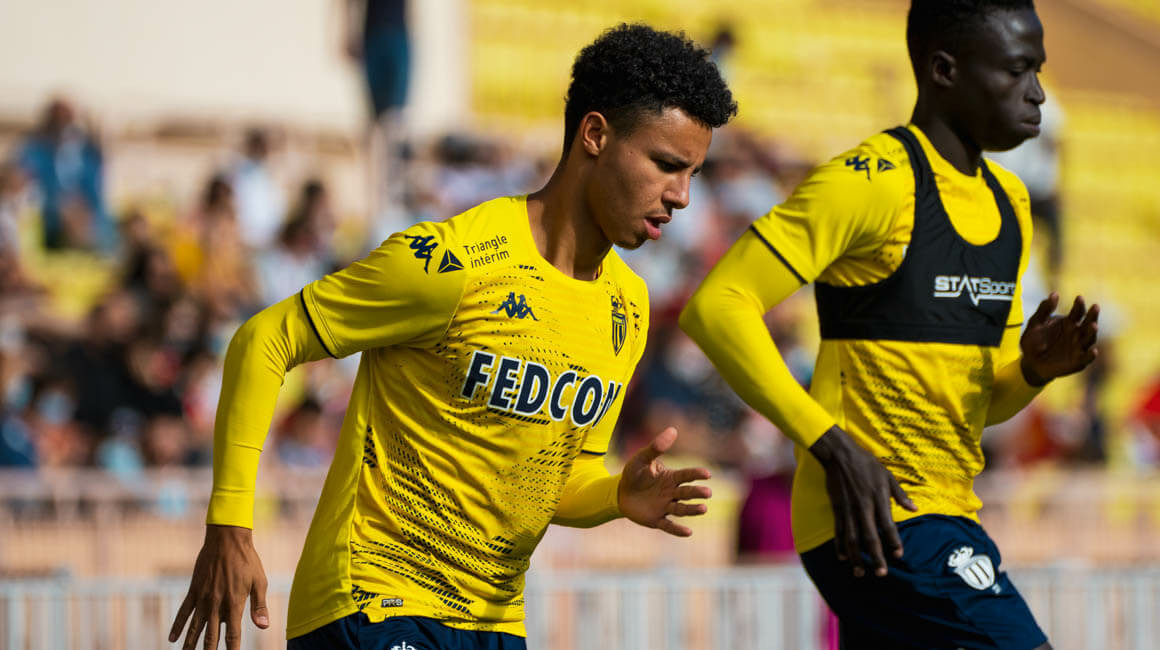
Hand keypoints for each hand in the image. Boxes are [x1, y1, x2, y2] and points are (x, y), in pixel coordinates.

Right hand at [169, 525, 269, 648]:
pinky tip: (172, 638)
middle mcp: (216, 604)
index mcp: (234, 604)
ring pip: (195, 628)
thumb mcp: (259, 581)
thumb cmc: (247, 560)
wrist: (228, 539)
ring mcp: (203, 598)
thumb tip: (264, 627)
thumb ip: (259, 606)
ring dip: (190, 644)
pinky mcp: (194, 590)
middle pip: (211, 636)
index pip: (233, 635)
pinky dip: (177, 626)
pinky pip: (183, 612)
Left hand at [617, 427, 711, 536]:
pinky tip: (688, 532)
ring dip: (693, 509)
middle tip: (708, 493)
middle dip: (697, 493)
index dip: (696, 474)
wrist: (619, 493)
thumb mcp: (641, 459)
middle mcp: (671, 493)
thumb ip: (656, 447)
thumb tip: (673, 430)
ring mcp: (665, 507)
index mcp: (671, 477)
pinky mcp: (656, 520)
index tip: (707, 474)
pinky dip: (678, 530)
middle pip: (687, 493)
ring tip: (703, 509)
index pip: (686, 475)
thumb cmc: (633, 474)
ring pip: (682, 509)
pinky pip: (669, 525)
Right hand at [810, 427, 916, 577]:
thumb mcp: (887, 475)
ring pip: (852, 539)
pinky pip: (839, 531)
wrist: (839, 454)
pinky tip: (843, 557)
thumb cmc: (866, 463)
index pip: (888, 526)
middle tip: (881, 574)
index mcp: (878, 499)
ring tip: (860, 573)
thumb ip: (899, 494)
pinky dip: (840, 545)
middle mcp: (863, 507)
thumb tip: (914, 509)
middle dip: (876, 557)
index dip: (894, 542)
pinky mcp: (837, 509)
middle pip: (870, 537)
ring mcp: (848, 510)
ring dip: (857, 558)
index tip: (898, 555)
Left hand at [1020, 293, 1098, 385]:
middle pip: (1088, 323)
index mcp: (1068, 323)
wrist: (1029, 362)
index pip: (1077, 312)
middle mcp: (1077, 334)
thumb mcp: (1035, 324)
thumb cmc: (1034, 341)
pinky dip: (1091, 355)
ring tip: (1093, 325)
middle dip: (1092, 315)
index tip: (1078, 298)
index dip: (1079, 305)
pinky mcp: (1078, 361)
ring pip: (1089, 339)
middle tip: (1095, 307)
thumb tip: (1054, 294)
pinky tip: (1093, 351)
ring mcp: (1079, 347)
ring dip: (1092, 332)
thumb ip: (1044, 310)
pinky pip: (1086, 358)